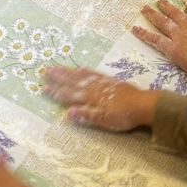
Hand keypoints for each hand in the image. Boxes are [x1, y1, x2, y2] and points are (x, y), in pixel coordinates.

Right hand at [41, 67, 155, 131]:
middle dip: (59, 78)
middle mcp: (93, 88)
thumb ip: (86, 115)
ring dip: (68, 71)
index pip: (70, 95)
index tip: (43, 89)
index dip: (56, 92)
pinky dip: (84, 70)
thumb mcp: (104, 120)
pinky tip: (80, 67)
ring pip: (81, 75)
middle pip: (73, 82)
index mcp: (90, 98)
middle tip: (45, 71)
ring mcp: (102, 83)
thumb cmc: (123, 116)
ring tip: (58, 67)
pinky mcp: (110, 81)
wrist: (143, 105)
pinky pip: (93, 73)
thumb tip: (67, 113)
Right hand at [131, 0, 186, 81]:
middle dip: (153, 15)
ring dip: (168, 7)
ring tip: (161, 0)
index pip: (156, 40)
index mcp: (174, 49)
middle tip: (145, 7)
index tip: (134, 27)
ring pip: (177, 15)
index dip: (145, 34)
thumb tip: (177, 55)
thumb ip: (182, 61)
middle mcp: (180, 36)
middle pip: (164, 23)